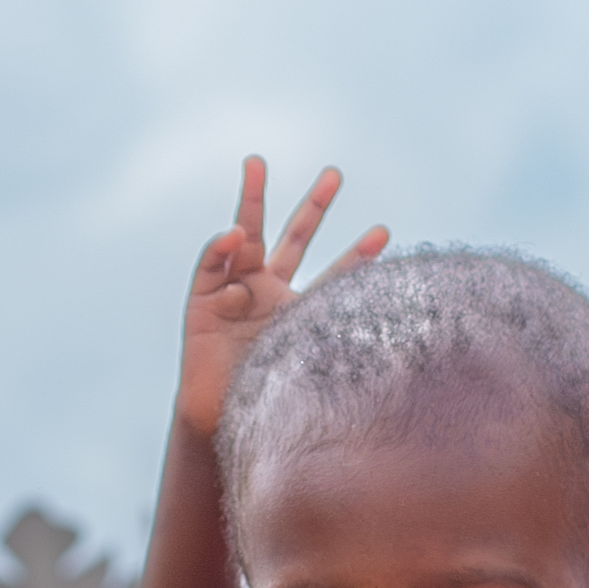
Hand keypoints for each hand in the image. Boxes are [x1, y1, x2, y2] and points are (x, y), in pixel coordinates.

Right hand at [175, 156, 386, 439]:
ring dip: (251, 202)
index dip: (356, 257)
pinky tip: (233, 234)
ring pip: (247, 237)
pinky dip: (220, 247)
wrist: (219, 423)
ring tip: (256, 164)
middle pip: (295, 240)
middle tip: (335, 174)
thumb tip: (381, 348)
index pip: (333, 276)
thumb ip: (333, 347)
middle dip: (314, 208)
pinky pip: (212, 266)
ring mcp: (237, 291)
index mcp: (298, 310)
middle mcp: (270, 292)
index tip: (384, 234)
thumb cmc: (265, 403)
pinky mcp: (204, 299)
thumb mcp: (307, 372)